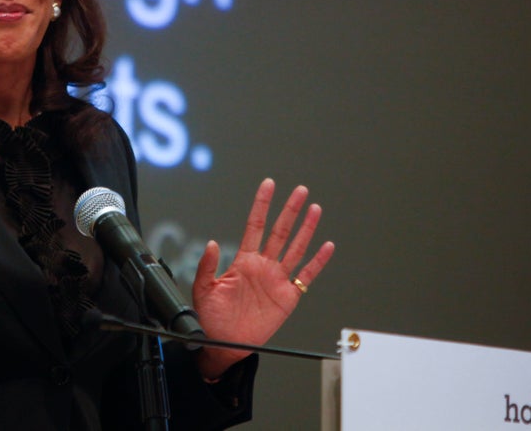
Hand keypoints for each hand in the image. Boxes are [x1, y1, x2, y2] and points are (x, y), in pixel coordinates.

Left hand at [190, 178, 334, 379]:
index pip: (255, 226)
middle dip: (290, 210)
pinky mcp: (288, 296)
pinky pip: (306, 276)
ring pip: (295, 248)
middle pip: (280, 232)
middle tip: (300, 191)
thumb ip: (207, 266)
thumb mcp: (203, 289)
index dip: (262, 205)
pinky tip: (326, 246)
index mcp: (243, 261)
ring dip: (306, 229)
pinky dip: (317, 262)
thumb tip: (213, 243)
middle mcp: (263, 266)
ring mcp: (277, 279)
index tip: (268, 185)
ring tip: (314, 209)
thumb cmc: (211, 317)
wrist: (224, 344)